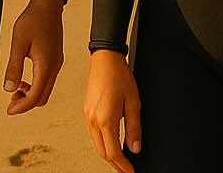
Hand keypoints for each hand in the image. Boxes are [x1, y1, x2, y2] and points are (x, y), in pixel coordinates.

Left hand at [3, 0, 63, 114]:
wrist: (48, 5)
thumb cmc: (33, 20)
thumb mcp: (18, 43)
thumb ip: (13, 67)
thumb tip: (9, 88)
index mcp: (46, 65)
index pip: (35, 96)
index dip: (22, 107)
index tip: (9, 110)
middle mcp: (54, 67)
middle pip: (43, 97)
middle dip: (26, 103)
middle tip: (11, 101)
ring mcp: (57, 63)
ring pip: (46, 90)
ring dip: (31, 95)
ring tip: (16, 90)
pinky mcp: (56, 59)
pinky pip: (47, 81)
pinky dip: (36, 86)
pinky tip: (24, 80)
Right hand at [84, 49, 140, 172]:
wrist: (105, 59)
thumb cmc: (119, 76)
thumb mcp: (133, 103)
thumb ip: (134, 128)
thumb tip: (135, 147)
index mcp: (105, 119)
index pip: (113, 153)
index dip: (123, 166)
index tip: (131, 171)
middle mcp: (93, 120)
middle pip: (103, 152)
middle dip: (115, 164)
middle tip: (127, 170)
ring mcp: (88, 116)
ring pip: (97, 145)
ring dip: (108, 155)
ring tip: (121, 160)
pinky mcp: (87, 112)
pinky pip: (93, 135)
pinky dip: (103, 144)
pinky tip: (110, 144)